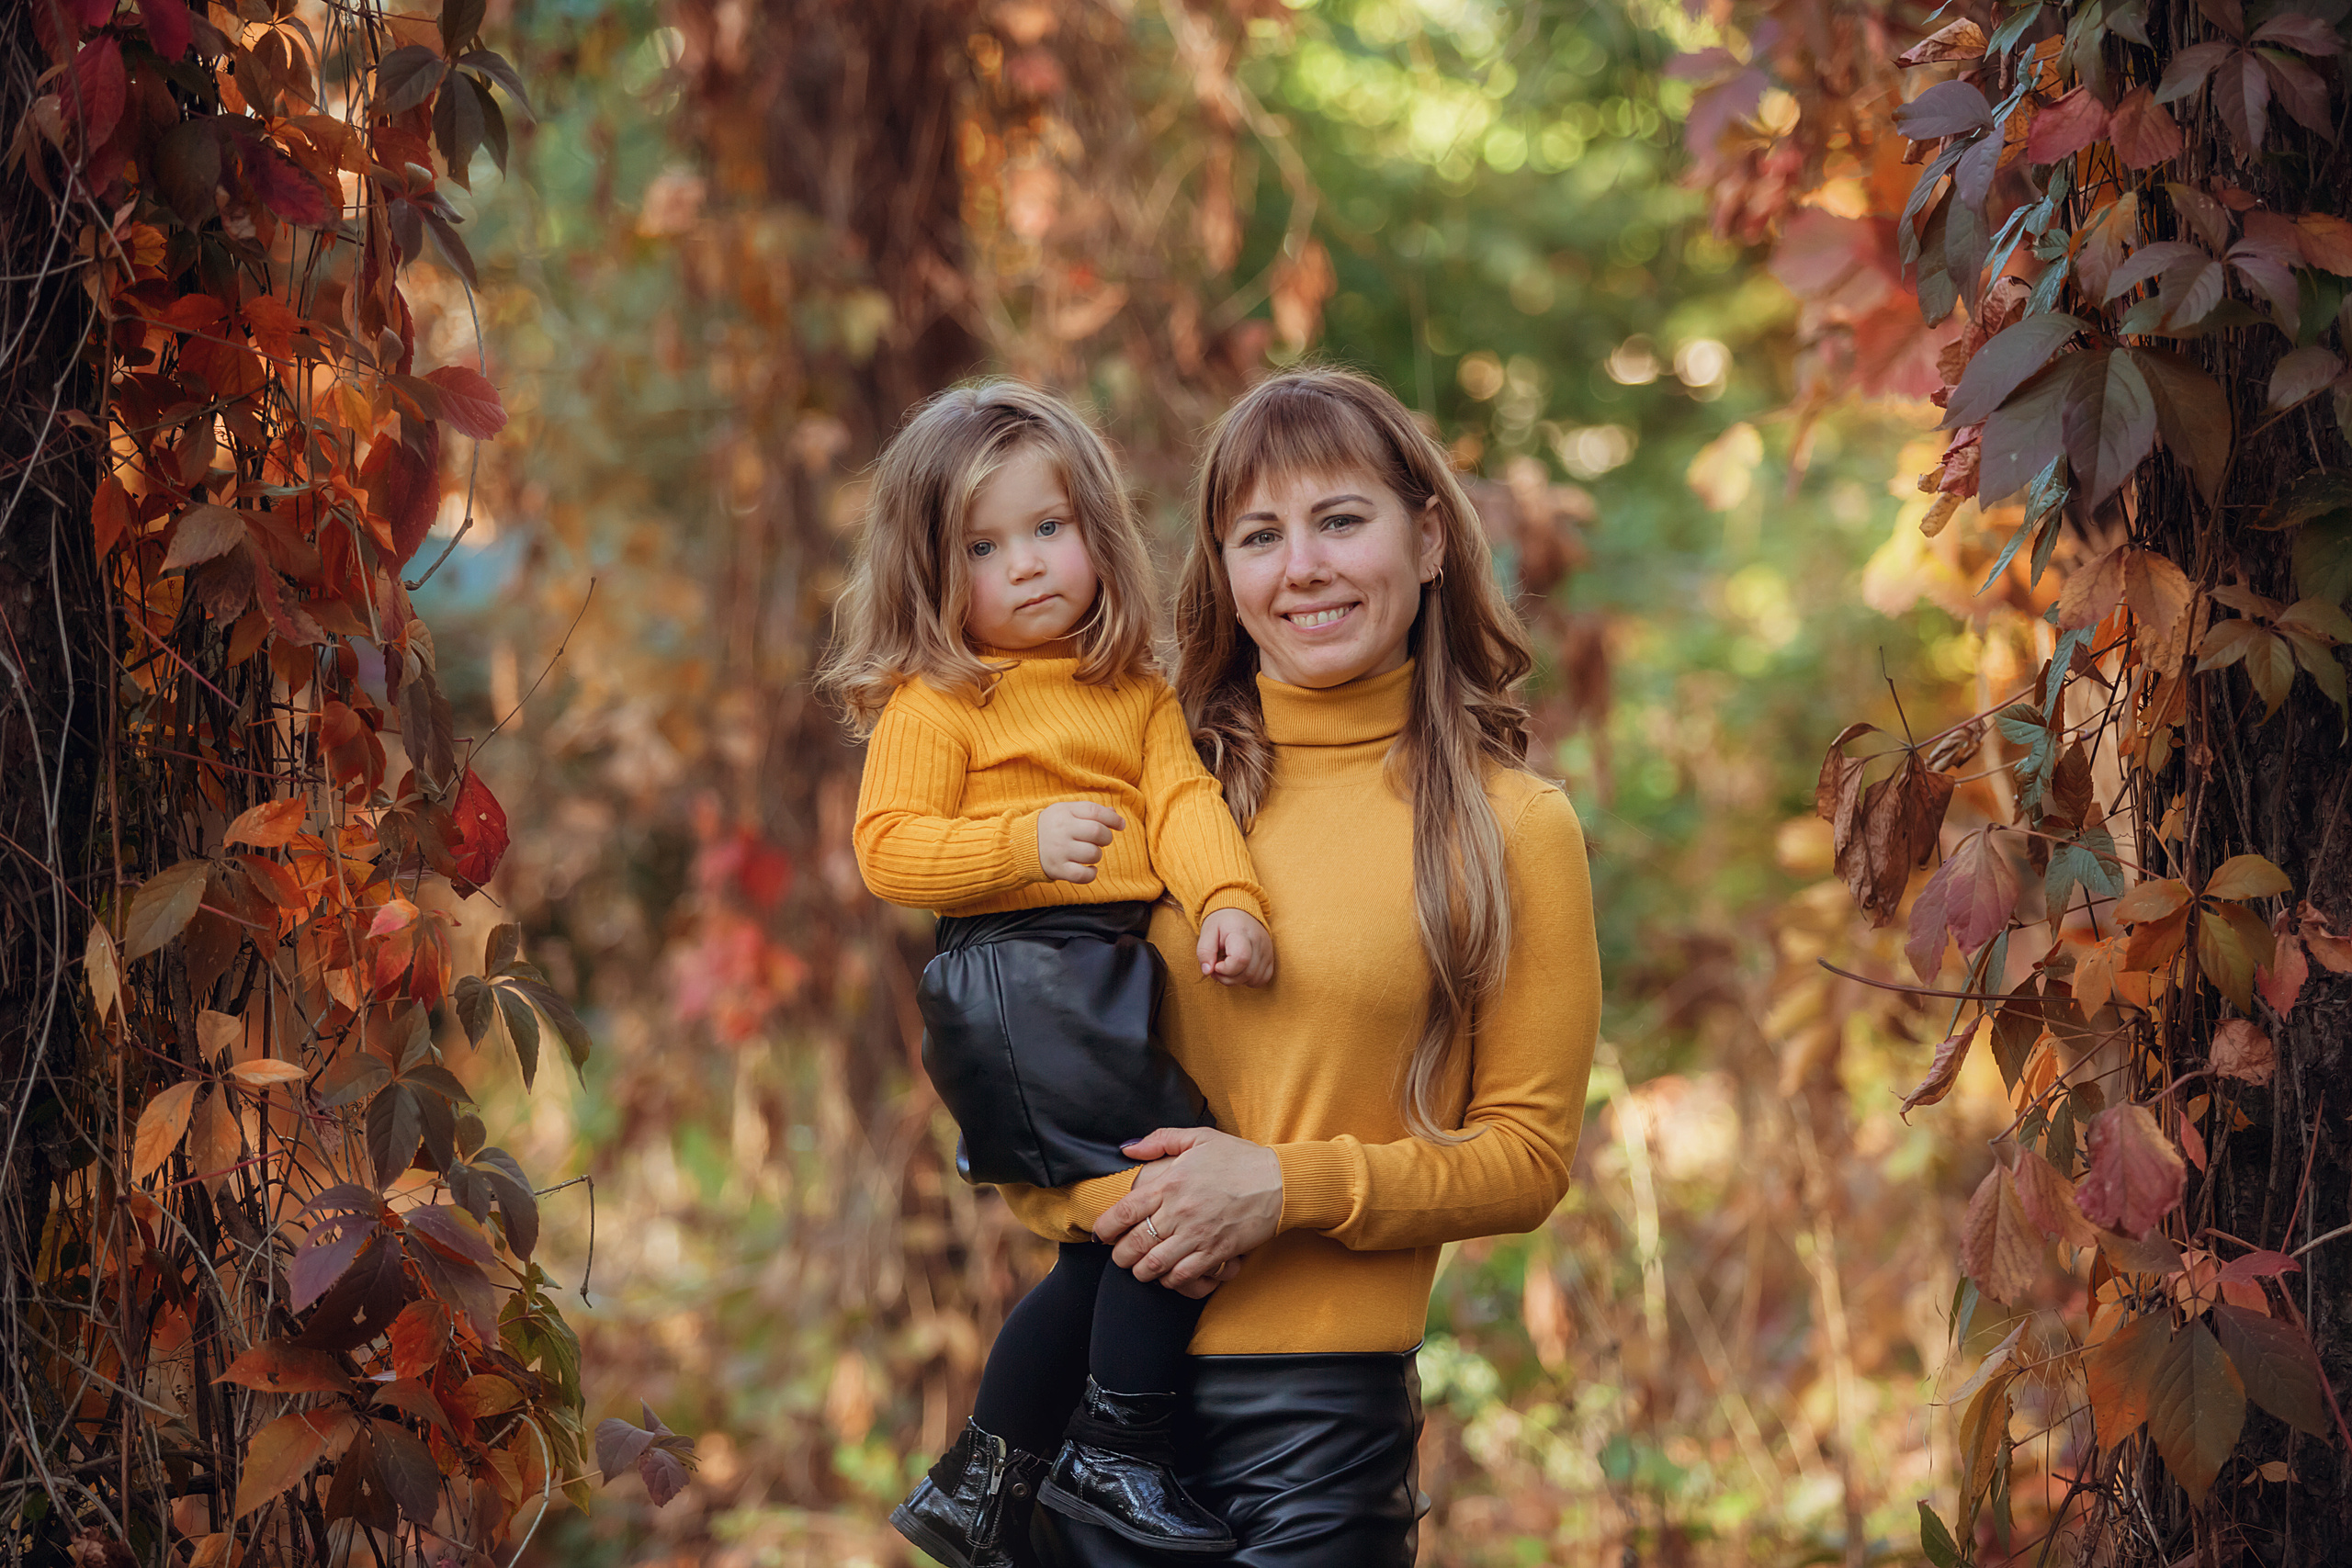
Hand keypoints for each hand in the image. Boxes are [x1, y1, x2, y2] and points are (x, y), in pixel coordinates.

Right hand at [1037, 802, 1124, 882]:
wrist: (1019, 844)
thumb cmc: (1051, 826)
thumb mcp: (1065, 811)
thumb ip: (1089, 811)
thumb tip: (1114, 815)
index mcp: (1065, 812)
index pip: (1095, 811)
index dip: (1113, 819)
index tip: (1120, 825)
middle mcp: (1062, 830)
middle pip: (1097, 832)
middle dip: (1107, 837)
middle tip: (1101, 840)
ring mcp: (1059, 851)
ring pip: (1093, 854)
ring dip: (1097, 855)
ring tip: (1089, 853)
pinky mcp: (1057, 869)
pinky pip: (1082, 875)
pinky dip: (1091, 873)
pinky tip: (1090, 869)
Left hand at [1097, 1126, 1281, 1289]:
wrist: (1281, 1182)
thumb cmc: (1240, 1158)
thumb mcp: (1200, 1138)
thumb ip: (1160, 1140)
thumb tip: (1127, 1148)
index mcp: (1171, 1183)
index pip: (1124, 1212)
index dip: (1105, 1228)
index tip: (1100, 1234)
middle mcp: (1180, 1212)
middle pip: (1134, 1244)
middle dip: (1120, 1256)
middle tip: (1120, 1256)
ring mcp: (1198, 1235)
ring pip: (1154, 1265)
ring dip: (1141, 1272)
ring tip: (1140, 1269)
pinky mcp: (1217, 1252)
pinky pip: (1183, 1276)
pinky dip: (1170, 1281)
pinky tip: (1168, 1276)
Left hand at [1196, 908, 1274, 986]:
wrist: (1239, 911)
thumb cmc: (1222, 922)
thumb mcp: (1207, 931)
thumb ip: (1204, 951)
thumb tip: (1207, 971)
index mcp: (1241, 933)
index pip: (1240, 959)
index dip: (1225, 969)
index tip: (1216, 964)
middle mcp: (1258, 942)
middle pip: (1247, 973)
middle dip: (1227, 977)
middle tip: (1217, 967)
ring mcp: (1267, 950)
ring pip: (1254, 979)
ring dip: (1237, 980)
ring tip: (1227, 967)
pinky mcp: (1270, 957)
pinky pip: (1263, 979)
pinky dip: (1250, 980)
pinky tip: (1240, 971)